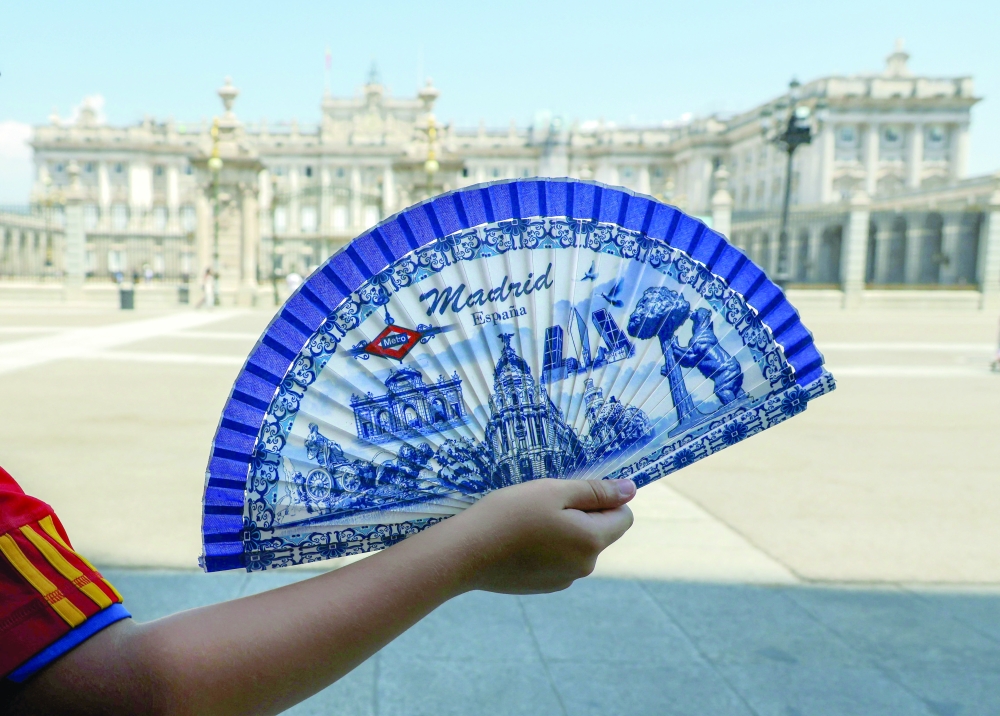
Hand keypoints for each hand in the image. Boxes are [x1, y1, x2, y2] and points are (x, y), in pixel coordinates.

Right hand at [446, 478, 635, 594]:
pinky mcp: (544, 586)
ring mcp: (564, 580)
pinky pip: (559, 560)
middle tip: (545, 502)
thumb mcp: (554, 491)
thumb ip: (596, 491)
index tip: (572, 491)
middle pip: (600, 532)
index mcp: (592, 541)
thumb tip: (631, 490)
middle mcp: (585, 566)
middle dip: (582, 515)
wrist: (465, 553)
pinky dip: (548, 547)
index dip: (604, 499)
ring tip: (528, 521)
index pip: (623, 516)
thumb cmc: (510, 513)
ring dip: (564, 530)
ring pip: (577, 546)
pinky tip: (520, 540)